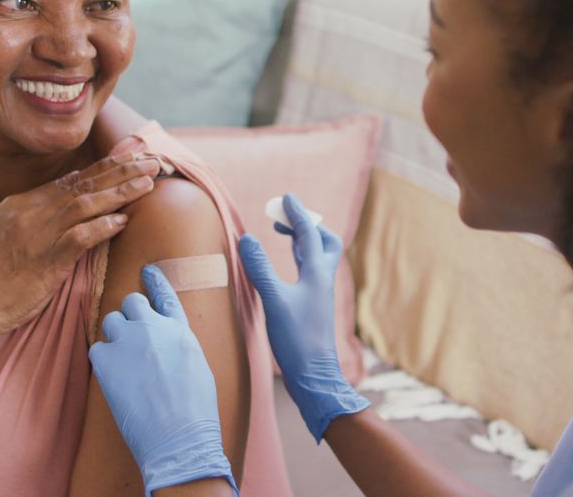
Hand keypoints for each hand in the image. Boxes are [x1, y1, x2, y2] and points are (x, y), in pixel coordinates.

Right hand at [0, 153, 159, 338]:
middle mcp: (30, 212)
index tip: (134, 157)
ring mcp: (36, 235)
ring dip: (119, 193)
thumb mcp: (16, 237)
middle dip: (121, 171)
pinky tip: (122, 221)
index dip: (106, 167)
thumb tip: (76, 201)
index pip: (73, 179)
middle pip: (84, 185)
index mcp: (23, 203)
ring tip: (148, 184)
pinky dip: (101, 228)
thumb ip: (44, 218)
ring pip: (84, 205)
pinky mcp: (43, 261)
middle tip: (153, 162)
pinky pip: (77, 238)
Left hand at [89, 265, 236, 494]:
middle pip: (131, 301)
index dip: (155, 281)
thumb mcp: (198, 366)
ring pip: (111, 321)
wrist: (179, 435)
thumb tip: (167, 343)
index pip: (166, 295)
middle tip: (131, 335)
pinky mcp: (107, 360)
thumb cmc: (195, 410)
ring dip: (114, 335)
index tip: (146, 270)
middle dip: (129, 313)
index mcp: (181, 330)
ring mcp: (129, 341)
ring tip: (124, 361)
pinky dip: (102, 359)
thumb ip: (179, 345)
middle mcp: (154, 328)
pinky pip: (96, 347)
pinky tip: (114, 377)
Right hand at [238, 193, 369, 442]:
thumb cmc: (296, 340)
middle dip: (308, 225)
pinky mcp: (314, 307)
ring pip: (318, 257)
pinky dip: (299, 259)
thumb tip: (247, 239)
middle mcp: (322, 280)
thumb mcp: (273, 302)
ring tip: (283, 233)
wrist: (315, 376)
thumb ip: (260, 270)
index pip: (308, 233)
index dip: (297, 213)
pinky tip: (287, 266)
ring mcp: (320, 294)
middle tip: (284, 218)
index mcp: (316, 273)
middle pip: (325, 242)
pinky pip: (310, 272)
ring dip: (303, 241)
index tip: (286, 197)